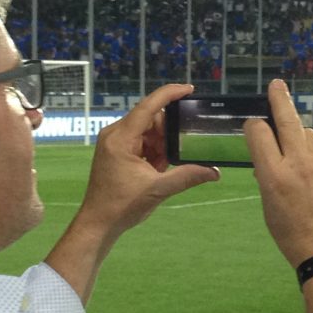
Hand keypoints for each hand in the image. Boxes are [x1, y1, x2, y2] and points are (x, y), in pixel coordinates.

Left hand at [75, 83, 219, 240]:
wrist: (98, 223)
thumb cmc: (122, 206)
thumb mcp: (158, 190)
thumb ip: (187, 176)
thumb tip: (215, 172)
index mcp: (121, 138)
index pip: (148, 107)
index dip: (169, 94)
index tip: (189, 89)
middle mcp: (115, 134)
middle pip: (149, 119)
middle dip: (168, 132)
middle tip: (182, 147)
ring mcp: (114, 142)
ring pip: (146, 131)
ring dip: (161, 144)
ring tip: (165, 165)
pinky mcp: (116, 151)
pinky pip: (140, 141)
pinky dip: (153, 151)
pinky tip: (158, 168)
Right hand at [245, 80, 312, 268]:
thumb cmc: (293, 236)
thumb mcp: (269, 209)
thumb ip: (268, 178)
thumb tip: (269, 161)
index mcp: (273, 175)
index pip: (258, 131)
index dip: (254, 126)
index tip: (254, 126)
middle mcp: (298, 163)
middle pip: (287, 118)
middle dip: (279, 98)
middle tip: (276, 85)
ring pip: (308, 134)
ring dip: (299, 138)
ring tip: (298, 156)